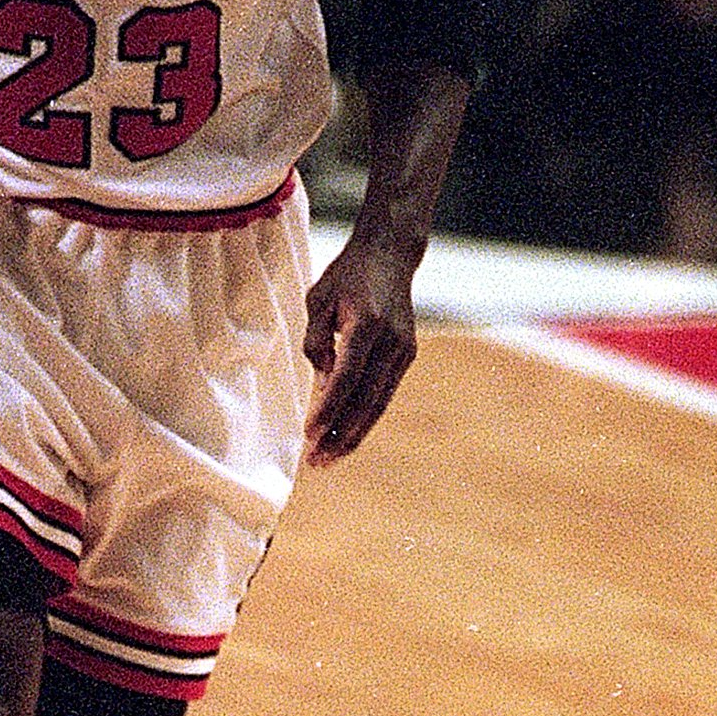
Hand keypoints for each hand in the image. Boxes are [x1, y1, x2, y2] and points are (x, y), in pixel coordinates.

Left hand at [303, 223, 419, 462]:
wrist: (391, 255)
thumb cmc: (347, 276)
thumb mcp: (319, 299)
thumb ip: (316, 340)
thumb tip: (323, 381)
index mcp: (368, 324)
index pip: (346, 378)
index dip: (328, 409)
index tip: (309, 434)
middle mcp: (392, 341)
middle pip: (366, 400)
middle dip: (340, 434)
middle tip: (317, 461)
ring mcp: (404, 350)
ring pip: (379, 404)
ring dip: (354, 434)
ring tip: (329, 458)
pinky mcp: (407, 355)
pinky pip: (384, 394)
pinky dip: (365, 417)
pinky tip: (346, 435)